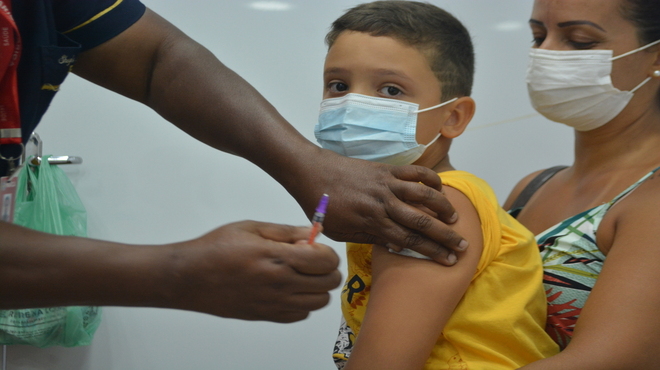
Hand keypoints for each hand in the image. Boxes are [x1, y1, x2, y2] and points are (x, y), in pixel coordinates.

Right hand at [168, 221, 340, 322]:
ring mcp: (275, 303)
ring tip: (300, 274)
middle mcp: (281, 284)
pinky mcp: (267, 316)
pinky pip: (301, 315)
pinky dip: (302, 303)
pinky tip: (288, 288)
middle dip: (327, 268)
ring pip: (320, 302)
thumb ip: (286, 231)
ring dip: (317, 287)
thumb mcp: (251, 228)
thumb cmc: (215, 249)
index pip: (327, 260)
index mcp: (278, 258)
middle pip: (330, 282)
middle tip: (311, 259)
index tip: (315, 245)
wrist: (189, 277)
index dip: (326, 250)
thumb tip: (313, 232)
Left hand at [296, 151, 466, 264]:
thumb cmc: (322, 206)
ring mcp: (387, 184)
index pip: (409, 241)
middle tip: (462, 246)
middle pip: (421, 222)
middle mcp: (383, 204)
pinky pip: (415, 172)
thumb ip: (369, 238)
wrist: (311, 173)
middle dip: (445, 236)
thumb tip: (395, 246)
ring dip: (443, 208)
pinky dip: (430, 179)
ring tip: (454, 219)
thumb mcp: (341, 232)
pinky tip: (440, 188)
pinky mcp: (386, 169)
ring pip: (424, 195)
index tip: (448, 261)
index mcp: (372, 222)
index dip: (432, 252)